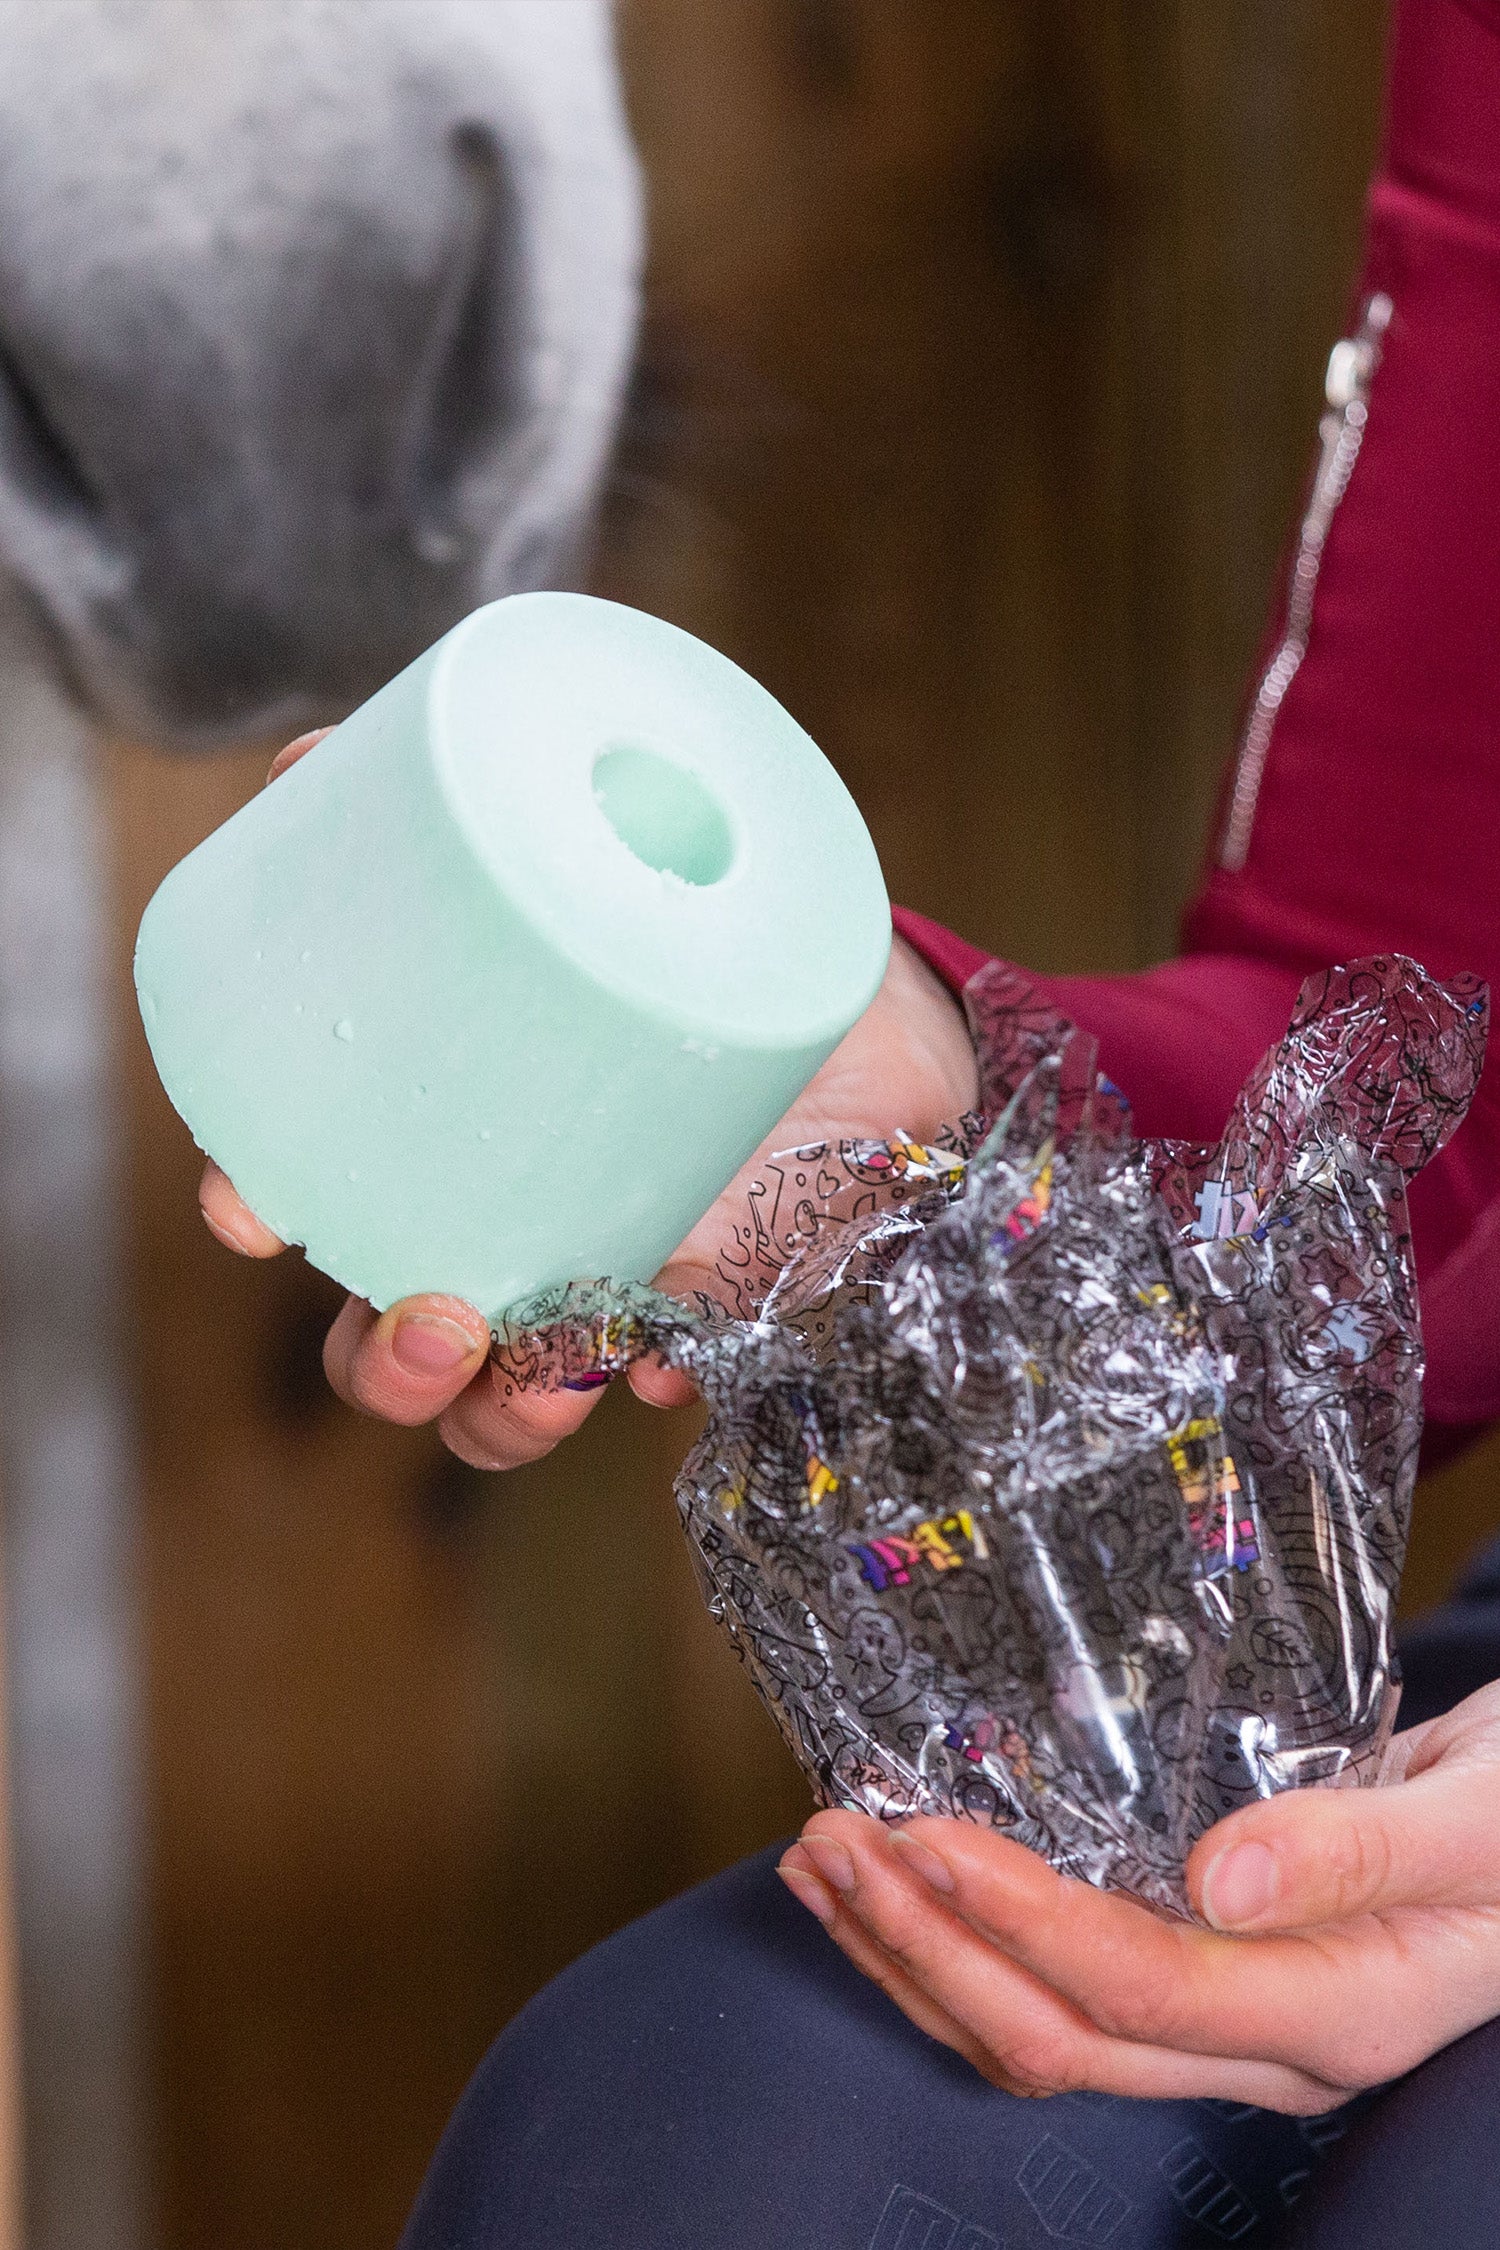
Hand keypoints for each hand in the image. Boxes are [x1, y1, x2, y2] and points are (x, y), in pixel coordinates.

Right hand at [199, 730, 979, 1468]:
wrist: (849, 973)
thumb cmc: (683, 923)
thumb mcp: (572, 860)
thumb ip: (448, 808)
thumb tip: (300, 767)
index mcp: (444, 1136)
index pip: (320, 1203)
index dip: (264, 1213)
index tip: (253, 1208)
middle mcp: (509, 1223)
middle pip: (390, 1349)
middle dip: (386, 1365)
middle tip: (436, 1314)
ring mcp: (604, 1275)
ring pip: (504, 1404)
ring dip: (496, 1413)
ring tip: (547, 1367)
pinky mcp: (711, 1302)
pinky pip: (659, 1379)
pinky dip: (652, 1380)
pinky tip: (668, 1357)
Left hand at [777, 1678, 1499, 2112]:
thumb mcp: (1481, 1822)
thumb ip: (1359, 1850)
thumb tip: (1218, 1877)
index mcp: (1334, 2015)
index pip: (1144, 1993)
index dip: (1025, 1924)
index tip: (928, 1840)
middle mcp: (1264, 2042)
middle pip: (1061, 2032)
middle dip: (930, 1946)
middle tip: (836, 1845)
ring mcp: (1227, 2019)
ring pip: (1040, 2027)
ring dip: (918, 1950)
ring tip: (822, 1862)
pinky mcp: (1201, 1969)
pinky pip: (1060, 1985)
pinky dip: (961, 1935)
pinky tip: (898, 1875)